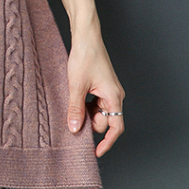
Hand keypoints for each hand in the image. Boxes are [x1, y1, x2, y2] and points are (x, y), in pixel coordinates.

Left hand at [66, 30, 124, 157]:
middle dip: (91, 123)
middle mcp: (115, 95)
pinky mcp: (102, 85)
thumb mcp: (76, 86)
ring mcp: (109, 90)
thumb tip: (75, 129)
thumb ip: (76, 109)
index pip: (115, 127)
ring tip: (73, 105)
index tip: (95, 152)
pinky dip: (87, 105)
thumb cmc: (84, 57)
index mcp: (114, 96)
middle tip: (74, 119)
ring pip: (100, 112)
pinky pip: (97, 103)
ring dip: (88, 113)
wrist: (85, 36)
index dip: (106, 142)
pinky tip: (76, 99)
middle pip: (105, 120)